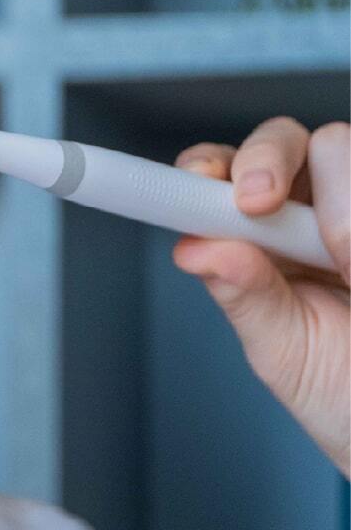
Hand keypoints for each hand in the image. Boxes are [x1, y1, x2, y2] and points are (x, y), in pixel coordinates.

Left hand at [171, 117, 349, 478]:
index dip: (207, 166)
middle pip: (281, 139)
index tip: (200, 180)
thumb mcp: (285, 353)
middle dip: (264, 160)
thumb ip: (245, 298)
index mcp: (261, 239)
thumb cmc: (343, 391)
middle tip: (258, 203)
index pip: (222, 176)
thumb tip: (194, 248)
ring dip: (337, 207)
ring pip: (337, 145)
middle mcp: (312, 209)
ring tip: (347, 272)